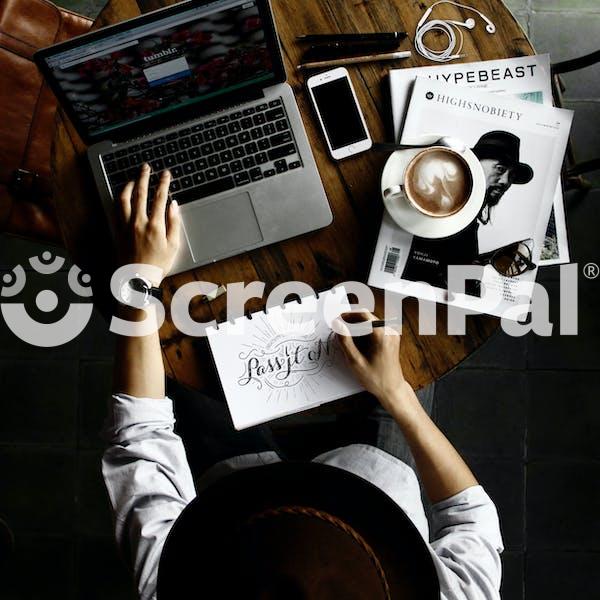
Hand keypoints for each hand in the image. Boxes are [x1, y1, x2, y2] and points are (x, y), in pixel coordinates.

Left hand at [117, 164, 180, 284]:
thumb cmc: (157, 265)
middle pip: (140, 193)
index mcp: (155, 225)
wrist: (136, 279)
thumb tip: (174, 205)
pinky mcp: (117, 230)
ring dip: (129, 185)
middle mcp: (138, 222)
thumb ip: (174, 223)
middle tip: (146, 167)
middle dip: (144, 177)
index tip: (166, 174)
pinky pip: (116, 209)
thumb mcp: (173, 245)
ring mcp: (125, 225)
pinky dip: (120, 199)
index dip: (163, 183)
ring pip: (125, 199)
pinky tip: (123, 195)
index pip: (159, 197)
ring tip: (134, 179)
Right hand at [336, 311, 413, 414]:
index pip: (364, 315)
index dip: (349, 315)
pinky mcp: (391, 338)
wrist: (392, 389)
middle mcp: (389, 332)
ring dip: (358, 326)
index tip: (338, 319)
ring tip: (347, 338)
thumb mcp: (355, 361)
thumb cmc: (375, 378)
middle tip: (339, 329)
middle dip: (352, 321)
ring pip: (371, 322)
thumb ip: (345, 341)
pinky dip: (365, 331)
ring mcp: (392, 334)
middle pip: (367, 317)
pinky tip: (357, 342)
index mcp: (382, 336)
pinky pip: (376, 328)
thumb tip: (337, 325)